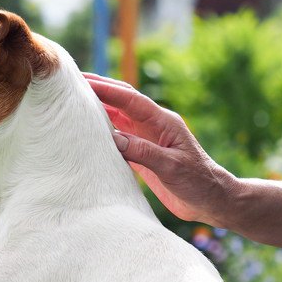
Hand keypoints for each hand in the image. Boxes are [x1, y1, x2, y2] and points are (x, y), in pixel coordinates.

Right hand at [85, 73, 234, 224]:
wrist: (210, 200)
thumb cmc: (198, 182)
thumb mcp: (172, 167)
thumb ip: (144, 152)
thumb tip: (115, 139)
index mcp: (163, 121)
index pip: (131, 100)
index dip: (107, 90)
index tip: (84, 82)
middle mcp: (153, 125)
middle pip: (122, 100)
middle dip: (99, 89)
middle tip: (71, 81)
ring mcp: (147, 137)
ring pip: (118, 116)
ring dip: (97, 107)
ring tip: (73, 100)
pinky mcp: (142, 152)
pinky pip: (118, 136)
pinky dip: (102, 129)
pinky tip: (86, 128)